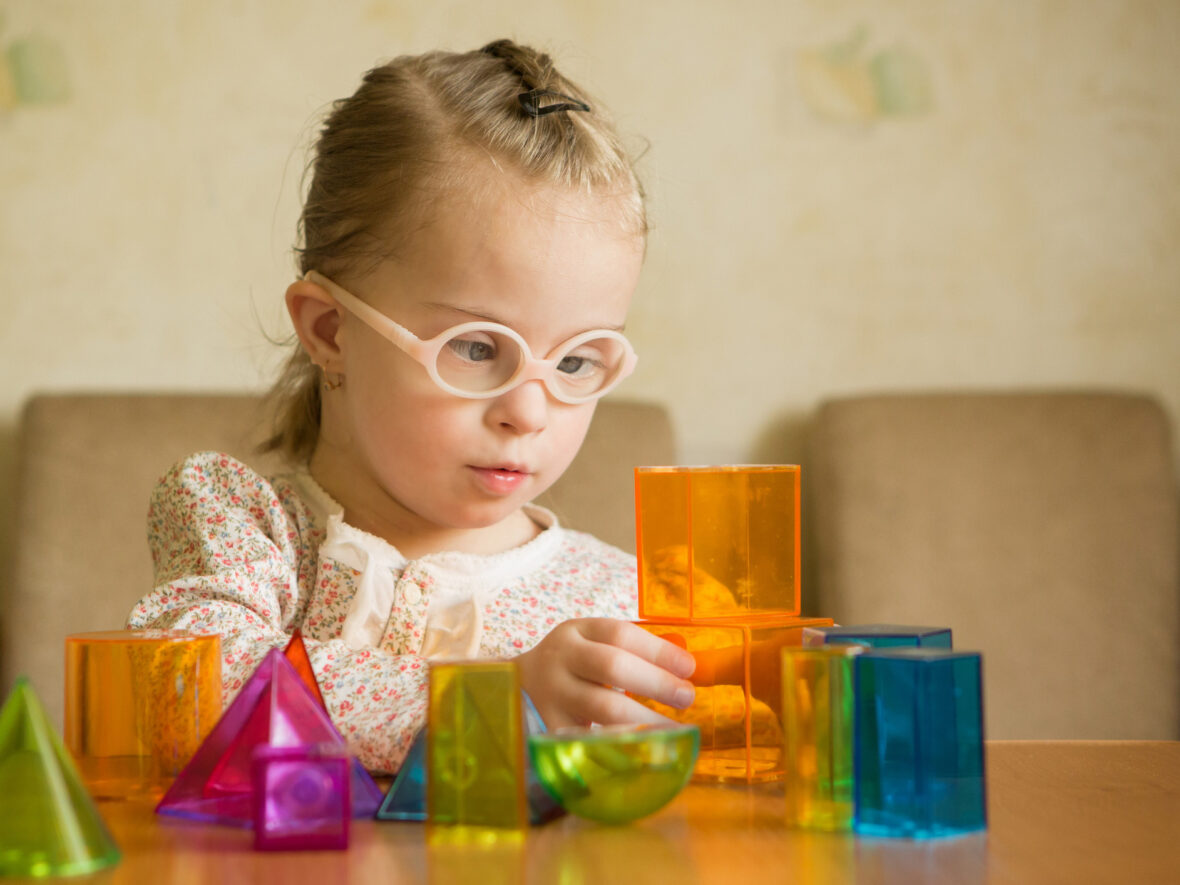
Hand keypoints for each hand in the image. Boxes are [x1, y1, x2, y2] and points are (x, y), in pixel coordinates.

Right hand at [515, 618, 696, 730]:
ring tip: (674, 729)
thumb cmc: (571, 666)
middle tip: (687, 697)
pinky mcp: (550, 728)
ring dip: (645, 719)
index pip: (621, 634)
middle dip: (656, 683)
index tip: (689, 667)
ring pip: (602, 707)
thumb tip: (685, 670)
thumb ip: (631, 653)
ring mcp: (552, 694)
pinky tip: (643, 750)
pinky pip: (591, 739)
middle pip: (612, 666)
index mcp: (577, 631)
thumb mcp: (591, 646)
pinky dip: (620, 745)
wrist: (517, 687)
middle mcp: (561, 658)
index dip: (659, 650)